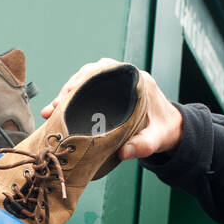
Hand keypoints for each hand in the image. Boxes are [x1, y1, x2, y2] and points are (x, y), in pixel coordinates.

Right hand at [40, 59, 183, 160]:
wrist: (173, 129)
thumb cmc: (165, 131)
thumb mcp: (155, 140)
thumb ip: (141, 146)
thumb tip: (123, 153)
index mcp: (137, 81)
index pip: (106, 70)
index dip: (85, 79)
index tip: (69, 92)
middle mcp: (124, 78)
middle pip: (91, 74)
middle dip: (69, 89)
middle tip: (55, 107)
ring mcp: (115, 85)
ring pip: (85, 81)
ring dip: (67, 94)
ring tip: (51, 111)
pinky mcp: (109, 93)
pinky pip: (87, 90)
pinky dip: (72, 99)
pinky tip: (57, 112)